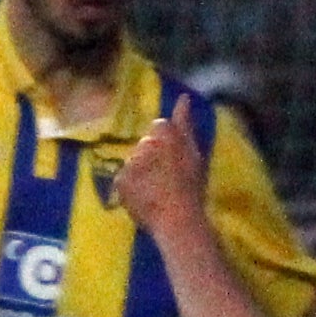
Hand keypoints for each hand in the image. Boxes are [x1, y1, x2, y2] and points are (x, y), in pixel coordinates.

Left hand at [116, 96, 209, 236]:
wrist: (178, 219)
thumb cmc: (192, 187)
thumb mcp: (194, 153)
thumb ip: (185, 124)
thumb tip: (183, 97)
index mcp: (165, 134)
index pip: (160, 127)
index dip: (167, 144)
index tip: (174, 161)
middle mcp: (145, 143)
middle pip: (145, 144)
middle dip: (152, 157)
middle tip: (165, 178)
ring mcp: (131, 162)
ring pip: (134, 161)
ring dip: (141, 172)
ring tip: (155, 191)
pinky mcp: (120, 179)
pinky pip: (123, 178)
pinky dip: (131, 187)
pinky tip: (144, 198)